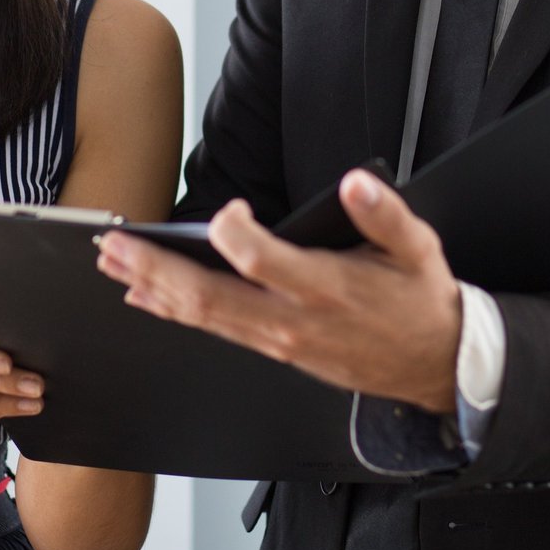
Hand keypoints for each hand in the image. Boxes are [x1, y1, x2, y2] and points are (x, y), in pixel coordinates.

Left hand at [96, 170, 461, 411]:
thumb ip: (384, 214)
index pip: (261, 261)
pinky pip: (214, 331)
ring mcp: (279, 341)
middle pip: (208, 297)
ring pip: (202, 317)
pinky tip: (146, 297)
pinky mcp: (274, 350)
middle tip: (117, 244)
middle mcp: (292, 320)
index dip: (233, 232)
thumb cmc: (420, 301)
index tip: (227, 210)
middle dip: (155, 269)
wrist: (435, 365)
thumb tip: (355, 184)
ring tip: (114, 264)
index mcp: (326, 288)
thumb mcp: (417, 249)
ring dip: (152, 288)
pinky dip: (173, 312)